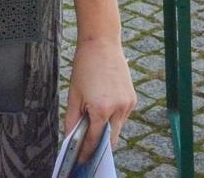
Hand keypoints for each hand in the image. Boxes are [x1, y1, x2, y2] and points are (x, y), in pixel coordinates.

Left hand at [64, 39, 135, 157]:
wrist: (102, 44)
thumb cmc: (85, 67)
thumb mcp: (74, 94)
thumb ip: (72, 119)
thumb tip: (70, 137)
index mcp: (102, 109)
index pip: (95, 140)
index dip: (87, 152)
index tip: (81, 159)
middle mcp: (119, 109)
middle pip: (110, 139)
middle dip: (99, 144)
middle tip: (87, 147)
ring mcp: (128, 104)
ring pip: (118, 128)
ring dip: (107, 130)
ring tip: (92, 121)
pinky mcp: (133, 99)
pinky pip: (122, 116)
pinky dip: (113, 117)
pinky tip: (103, 107)